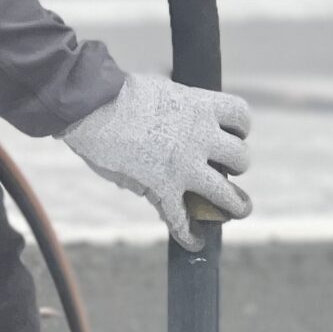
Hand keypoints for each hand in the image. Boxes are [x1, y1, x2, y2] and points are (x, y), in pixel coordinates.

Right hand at [61, 72, 250, 249]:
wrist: (91, 106)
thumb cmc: (119, 93)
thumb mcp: (162, 91)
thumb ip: (178, 111)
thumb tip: (178, 123)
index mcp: (201, 107)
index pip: (241, 117)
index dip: (240, 129)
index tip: (233, 134)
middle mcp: (200, 137)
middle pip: (240, 157)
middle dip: (237, 165)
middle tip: (226, 169)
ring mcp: (184, 166)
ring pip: (226, 194)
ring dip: (234, 204)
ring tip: (234, 211)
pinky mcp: (163, 188)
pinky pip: (182, 219)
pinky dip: (189, 235)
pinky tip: (194, 240)